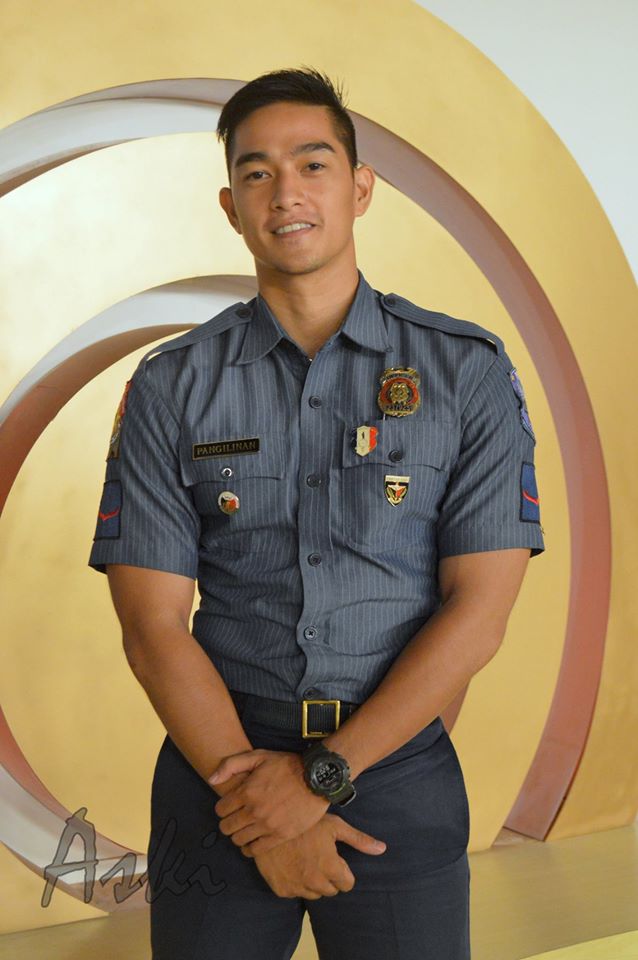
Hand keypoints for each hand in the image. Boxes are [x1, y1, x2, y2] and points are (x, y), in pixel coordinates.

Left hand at [209, 749, 328, 855]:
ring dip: (238, 835)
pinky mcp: (280, 836)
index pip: (220, 809)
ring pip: (238, 840)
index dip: (223, 808)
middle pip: (226, 827)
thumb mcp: (259, 756)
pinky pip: (255, 850)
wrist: (317, 779)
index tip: (230, 806)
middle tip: (236, 818)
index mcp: (247, 791)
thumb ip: (231, 765)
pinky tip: (253, 841)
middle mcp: (254, 810)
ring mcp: (267, 825)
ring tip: (245, 829)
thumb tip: (211, 780)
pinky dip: (250, 849)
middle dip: (228, 823)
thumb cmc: (287, 765)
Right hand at [253, 813, 386, 899]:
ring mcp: (297, 888)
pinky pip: (296, 892)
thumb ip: (359, 840)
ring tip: (305, 859)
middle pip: (331, 890)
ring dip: (313, 881)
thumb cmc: (306, 822)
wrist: (270, 822)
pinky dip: (295, 882)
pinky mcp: (281, 890)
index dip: (342, 870)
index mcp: (331, 868)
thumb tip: (383, 849)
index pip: (347, 884)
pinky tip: (291, 864)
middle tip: (319, 857)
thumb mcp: (335, 826)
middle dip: (329, 876)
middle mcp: (315, 882)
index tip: (334, 858)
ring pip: (314, 893)